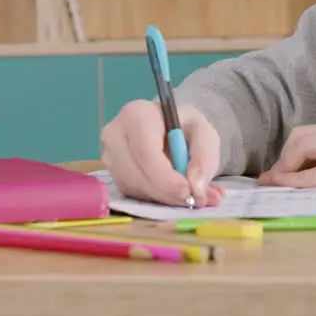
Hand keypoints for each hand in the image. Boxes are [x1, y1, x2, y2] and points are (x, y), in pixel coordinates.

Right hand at [100, 99, 225, 207]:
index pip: (144, 152)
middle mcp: (115, 134)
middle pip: (135, 174)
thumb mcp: (204, 133)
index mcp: (136, 115)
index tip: (187, 192)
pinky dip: (153, 198)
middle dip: (165, 193)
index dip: (165, 178)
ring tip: (187, 195)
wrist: (166, 127)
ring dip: (161, 198)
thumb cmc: (183, 126)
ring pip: (133, 188)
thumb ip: (205, 156)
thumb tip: (196, 188)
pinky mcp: (111, 173)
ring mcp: (109, 155)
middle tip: (192, 200)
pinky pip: (130, 194)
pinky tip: (170, 191)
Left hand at [258, 123, 315, 188]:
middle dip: (283, 158)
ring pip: (305, 145)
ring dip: (286, 166)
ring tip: (278, 186)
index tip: (278, 173)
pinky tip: (288, 187)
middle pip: (302, 135)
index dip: (289, 153)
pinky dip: (299, 179)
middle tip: (276, 182)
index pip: (311, 134)